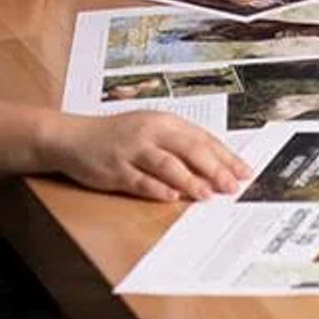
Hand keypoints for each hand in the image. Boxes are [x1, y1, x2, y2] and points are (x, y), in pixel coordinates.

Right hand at [53, 111, 250, 201]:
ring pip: (167, 164)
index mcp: (164, 121)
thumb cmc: (118, 136)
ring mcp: (132, 150)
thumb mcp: (150, 131)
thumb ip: (178, 145)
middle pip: (189, 148)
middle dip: (214, 168)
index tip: (244, 171)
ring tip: (208, 194)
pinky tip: (171, 197)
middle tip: (233, 185)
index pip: (202, 137)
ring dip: (190, 180)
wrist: (74, 137)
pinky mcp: (115, 169)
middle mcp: (150, 132)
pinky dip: (157, 189)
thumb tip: (214, 165)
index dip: (225, 155)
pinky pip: (139, 180)